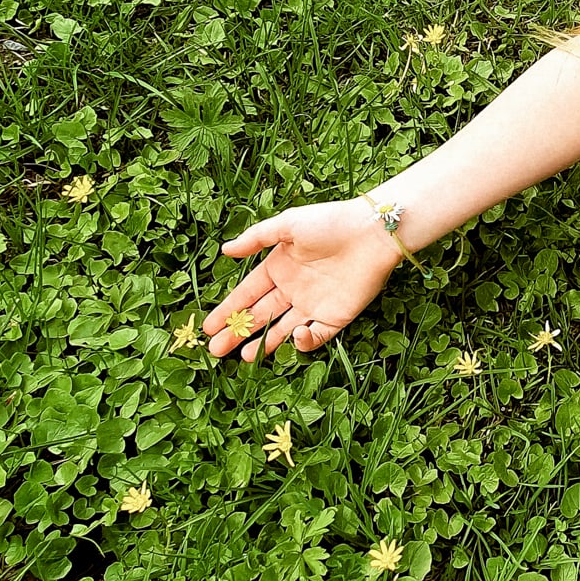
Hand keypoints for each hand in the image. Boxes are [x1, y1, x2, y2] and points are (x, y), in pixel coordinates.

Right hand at [202, 199, 402, 359]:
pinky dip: (303, 342)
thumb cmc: (329, 223)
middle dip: (237, 332)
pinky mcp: (336, 317)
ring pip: (282, 330)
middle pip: (260, 316)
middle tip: (215, 350)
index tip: (208, 327)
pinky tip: (293, 337)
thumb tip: (225, 250)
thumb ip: (256, 238)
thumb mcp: (288, 225)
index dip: (228, 310)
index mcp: (279, 268)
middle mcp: (293, 289)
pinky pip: (316, 336)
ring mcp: (314, 305)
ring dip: (263, 343)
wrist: (371, 232)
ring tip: (243, 357)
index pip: (247, 294)